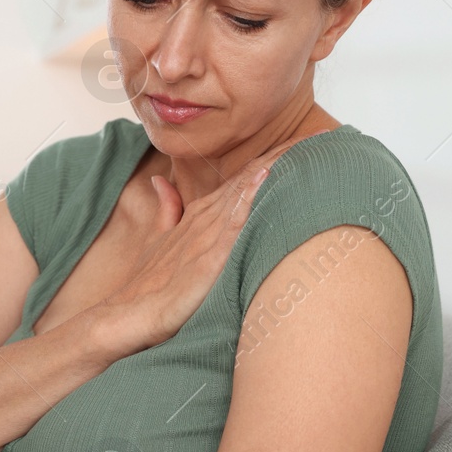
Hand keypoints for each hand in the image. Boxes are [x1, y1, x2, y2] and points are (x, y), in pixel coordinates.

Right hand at [90, 139, 299, 355]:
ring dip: (277, 167)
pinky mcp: (205, 259)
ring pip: (246, 192)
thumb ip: (167, 210)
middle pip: (252, 178)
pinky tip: (266, 178)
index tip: (309, 143)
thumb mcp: (159, 243)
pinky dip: (249, 198)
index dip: (275, 158)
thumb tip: (161, 181)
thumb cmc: (146, 286)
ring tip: (310, 148)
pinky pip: (231, 223)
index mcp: (200, 215)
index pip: (244, 179)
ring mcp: (205, 237)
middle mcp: (205, 219)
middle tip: (326, 135)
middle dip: (288, 155)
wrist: (125, 316)